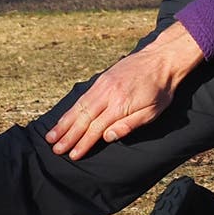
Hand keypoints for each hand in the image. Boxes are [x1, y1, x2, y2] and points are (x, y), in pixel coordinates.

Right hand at [45, 24, 203, 160]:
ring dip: (64, 123)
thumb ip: (129, 125)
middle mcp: (107, 94)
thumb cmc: (161, 90)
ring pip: (78, 107)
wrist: (162, 59)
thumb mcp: (153, 112)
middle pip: (82, 119)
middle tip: (55, 149)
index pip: (96, 128)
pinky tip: (64, 117)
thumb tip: (106, 137)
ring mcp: (102, 85)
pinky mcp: (101, 79)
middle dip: (67, 136)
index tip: (72, 155)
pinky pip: (82, 97)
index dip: (83, 143)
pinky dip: (71, 109)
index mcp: (120, 105)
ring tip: (51, 136)